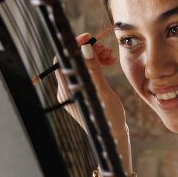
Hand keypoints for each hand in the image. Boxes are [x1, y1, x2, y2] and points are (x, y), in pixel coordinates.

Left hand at [54, 32, 132, 173]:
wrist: (114, 139)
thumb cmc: (108, 121)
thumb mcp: (102, 94)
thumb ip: (93, 70)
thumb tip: (85, 49)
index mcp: (67, 91)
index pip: (63, 61)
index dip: (74, 46)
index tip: (89, 38)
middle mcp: (67, 91)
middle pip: (72, 61)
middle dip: (88, 50)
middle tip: (105, 49)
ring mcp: (75, 91)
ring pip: (80, 64)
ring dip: (94, 56)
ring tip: (109, 56)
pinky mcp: (83, 92)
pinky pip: (86, 71)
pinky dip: (96, 64)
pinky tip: (108, 62)